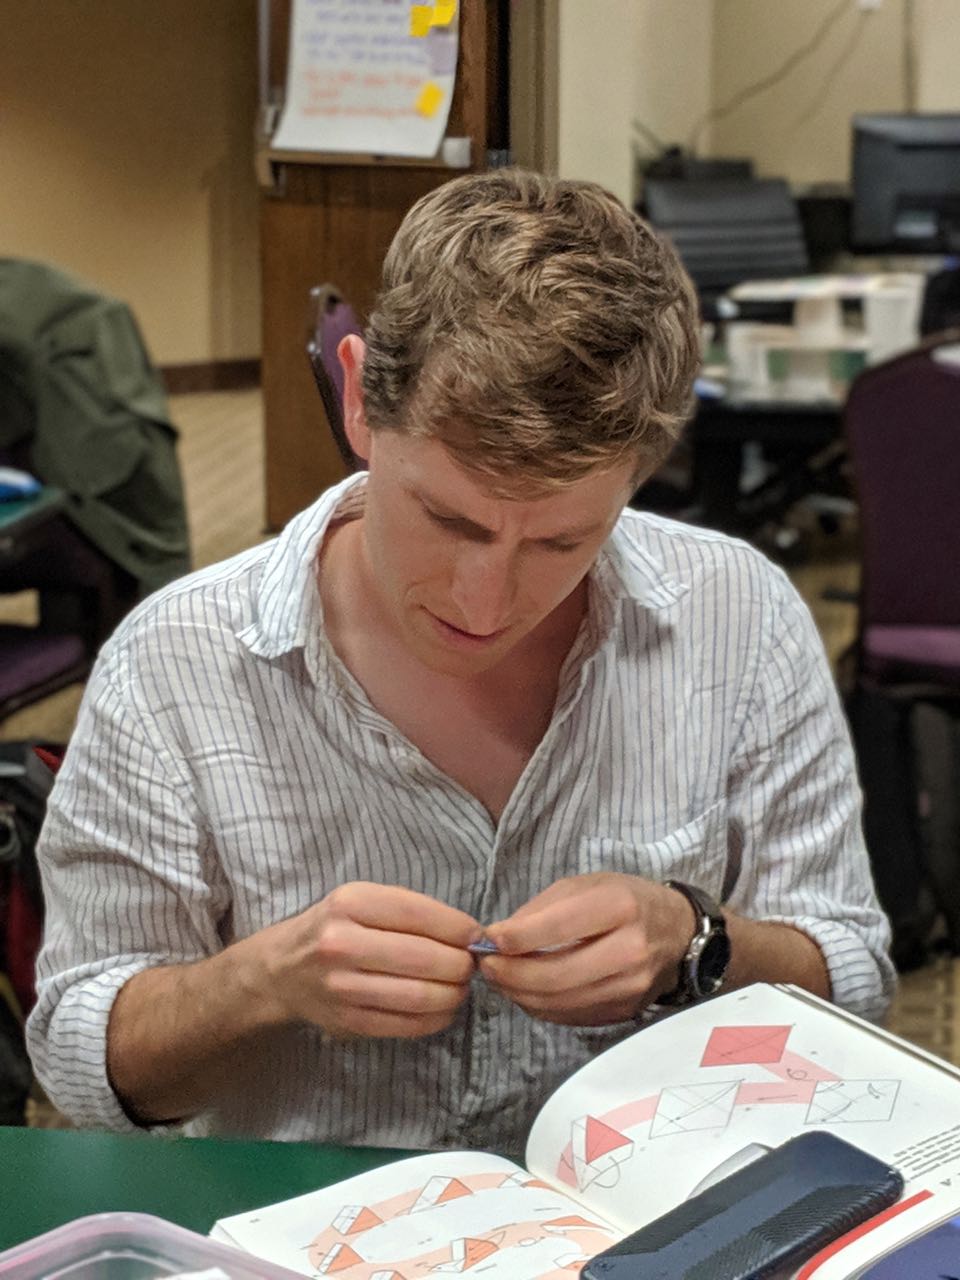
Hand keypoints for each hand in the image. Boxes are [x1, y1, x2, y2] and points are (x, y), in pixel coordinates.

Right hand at [244, 882, 479, 1038]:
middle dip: (461, 964)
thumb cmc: (336, 927)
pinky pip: (407, 1025)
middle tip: (471, 965)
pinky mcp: (348, 1022)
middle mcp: (342, 943)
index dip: (459, 928)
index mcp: (351, 903)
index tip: (477, 937)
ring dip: (454, 994)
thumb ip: (410, 912)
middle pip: (425, 958)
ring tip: (460, 987)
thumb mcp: (362, 900)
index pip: (420, 914)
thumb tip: (470, 936)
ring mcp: (343, 987)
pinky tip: (443, 1008)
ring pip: (420, 995)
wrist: (282, 970)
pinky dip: (436, 1019)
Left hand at [478, 874, 694, 1025]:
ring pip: (560, 1002)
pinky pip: (570, 1016)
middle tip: (486, 965)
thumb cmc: (626, 899)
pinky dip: (539, 1006)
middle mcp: (629, 950)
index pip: (560, 928)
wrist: (678, 932)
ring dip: (519, 993)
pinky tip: (524, 991)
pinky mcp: (624, 1011)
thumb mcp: (587, 885)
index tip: (488, 939)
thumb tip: (497, 937)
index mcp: (620, 907)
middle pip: (556, 974)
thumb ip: (541, 909)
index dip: (517, 937)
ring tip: (499, 978)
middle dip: (510, 973)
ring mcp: (629, 987)